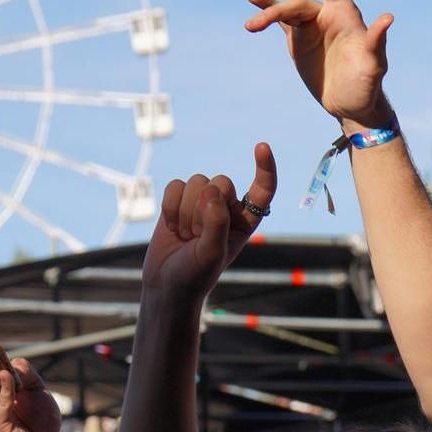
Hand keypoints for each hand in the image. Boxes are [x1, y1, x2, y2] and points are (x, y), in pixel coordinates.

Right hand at [141, 146, 277, 300]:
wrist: (166, 284)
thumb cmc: (195, 274)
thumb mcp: (211, 253)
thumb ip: (217, 223)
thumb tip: (212, 191)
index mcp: (246, 221)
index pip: (263, 189)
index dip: (265, 168)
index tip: (261, 147)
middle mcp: (227, 207)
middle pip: (221, 182)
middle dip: (204, 209)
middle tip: (198, 237)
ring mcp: (202, 202)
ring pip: (196, 181)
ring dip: (186, 212)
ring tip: (186, 236)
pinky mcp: (178, 200)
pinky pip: (175, 185)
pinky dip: (170, 207)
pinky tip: (172, 228)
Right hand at [245, 0, 395, 129]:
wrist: (352, 104)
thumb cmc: (368, 83)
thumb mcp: (375, 64)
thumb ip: (376, 40)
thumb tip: (388, 18)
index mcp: (346, 15)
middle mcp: (328, 15)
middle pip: (299, 4)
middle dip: (278, 10)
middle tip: (260, 24)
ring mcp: (311, 26)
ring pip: (286, 10)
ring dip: (268, 13)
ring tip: (251, 26)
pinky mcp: (298, 39)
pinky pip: (281, 20)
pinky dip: (267, 10)